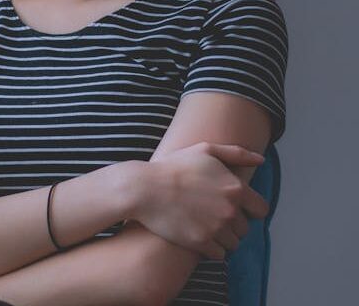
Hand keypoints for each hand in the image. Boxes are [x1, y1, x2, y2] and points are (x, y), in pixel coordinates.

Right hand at [130, 142, 268, 259]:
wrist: (144, 189)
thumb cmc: (173, 167)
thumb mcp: (204, 150)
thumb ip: (236, 153)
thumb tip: (261, 160)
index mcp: (236, 188)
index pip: (261, 210)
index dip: (249, 209)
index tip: (235, 208)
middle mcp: (230, 210)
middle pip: (245, 229)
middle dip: (232, 224)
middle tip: (211, 216)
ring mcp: (217, 228)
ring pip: (233, 244)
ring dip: (222, 238)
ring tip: (204, 227)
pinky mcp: (201, 243)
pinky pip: (219, 255)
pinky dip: (211, 249)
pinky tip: (197, 236)